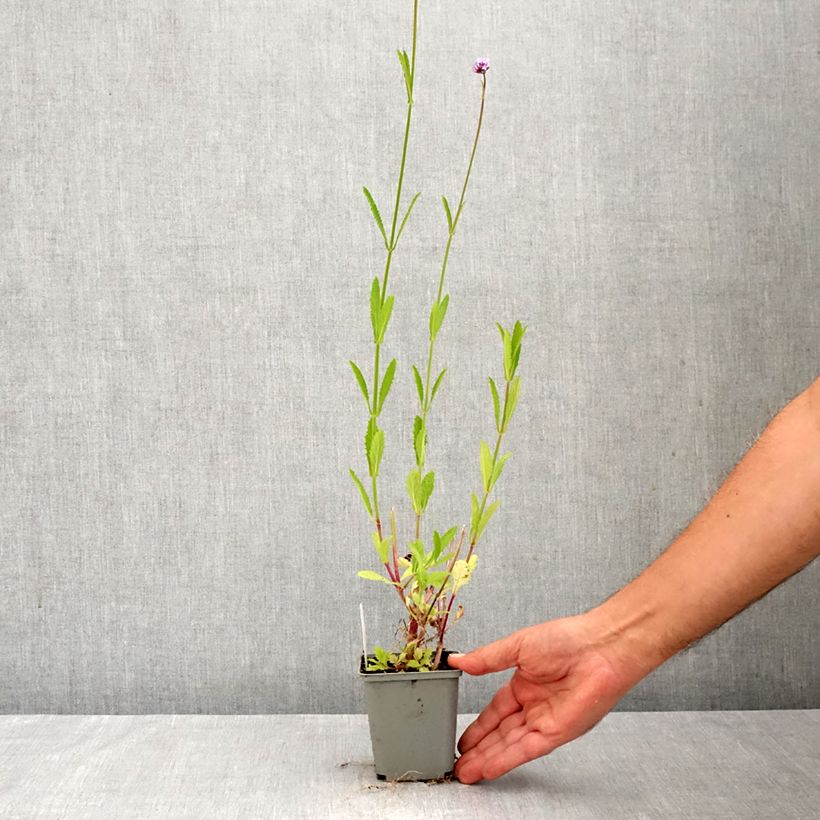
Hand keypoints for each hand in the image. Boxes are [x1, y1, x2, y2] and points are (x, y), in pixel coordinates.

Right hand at [448, 614, 642, 782]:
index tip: (463, 740)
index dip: (478, 727)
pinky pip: (526, 749)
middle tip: (459, 763)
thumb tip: (459, 660)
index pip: (495, 712)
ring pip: (510, 745)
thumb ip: (486, 659)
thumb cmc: (568, 639)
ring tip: (466, 772)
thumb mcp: (516, 645)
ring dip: (488, 759)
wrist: (599, 648)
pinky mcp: (556, 732)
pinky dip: (507, 759)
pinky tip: (489, 768)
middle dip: (479, 750)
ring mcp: (545, 720)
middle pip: (501, 733)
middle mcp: (535, 705)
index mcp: (525, 684)